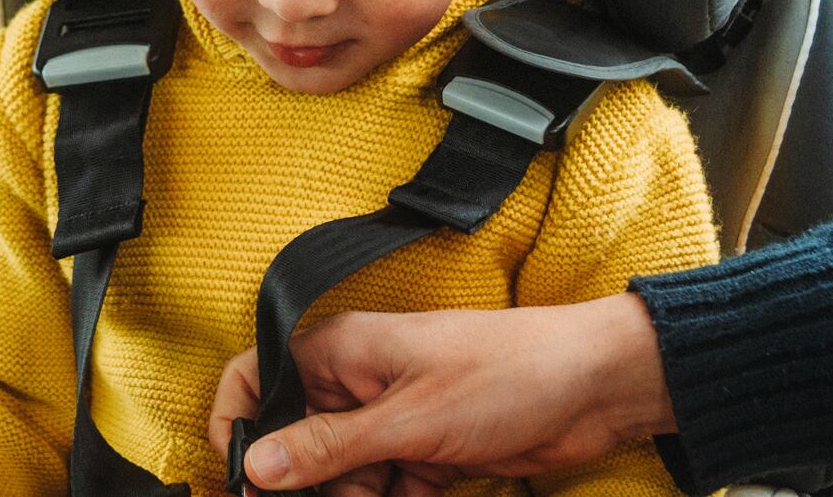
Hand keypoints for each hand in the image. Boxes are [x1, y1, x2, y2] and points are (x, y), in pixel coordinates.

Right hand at [207, 292, 673, 495]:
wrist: (595, 388)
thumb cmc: (505, 373)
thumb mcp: (407, 419)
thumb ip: (328, 446)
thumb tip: (252, 466)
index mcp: (340, 350)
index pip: (255, 379)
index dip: (236, 428)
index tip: (241, 484)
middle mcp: (357, 381)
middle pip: (296, 443)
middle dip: (304, 485)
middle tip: (351, 492)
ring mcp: (392, 418)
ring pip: (341, 476)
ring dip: (355, 495)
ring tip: (398, 484)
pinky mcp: (425, 452)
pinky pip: (385, 487)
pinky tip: (419, 491)